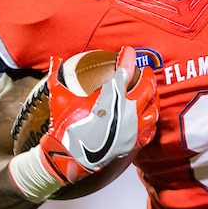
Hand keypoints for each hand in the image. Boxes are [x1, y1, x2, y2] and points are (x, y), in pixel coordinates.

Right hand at [37, 46, 158, 185]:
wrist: (71, 157)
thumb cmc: (66, 126)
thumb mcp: (59, 98)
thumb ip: (57, 76)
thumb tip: (54, 59)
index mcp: (111, 96)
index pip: (125, 70)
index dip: (127, 57)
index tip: (128, 51)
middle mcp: (127, 110)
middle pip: (146, 87)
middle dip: (147, 76)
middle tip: (144, 71)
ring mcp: (133, 127)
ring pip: (153, 108)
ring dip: (152, 97)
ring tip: (149, 92)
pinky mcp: (134, 142)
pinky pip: (150, 128)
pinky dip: (150, 119)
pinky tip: (147, 116)